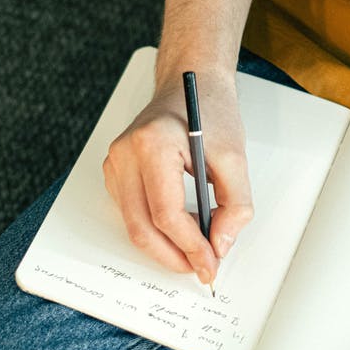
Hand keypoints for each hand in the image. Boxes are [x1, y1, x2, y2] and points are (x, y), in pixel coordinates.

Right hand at [102, 71, 252, 284]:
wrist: (190, 82)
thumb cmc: (209, 111)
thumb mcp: (235, 157)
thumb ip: (235, 205)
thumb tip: (220, 244)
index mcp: (152, 145)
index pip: (165, 213)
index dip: (191, 246)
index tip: (211, 262)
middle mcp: (125, 154)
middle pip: (141, 226)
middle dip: (173, 255)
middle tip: (200, 267)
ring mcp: (114, 162)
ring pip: (132, 224)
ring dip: (164, 245)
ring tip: (195, 249)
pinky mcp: (114, 170)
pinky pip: (130, 213)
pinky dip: (154, 228)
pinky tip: (178, 229)